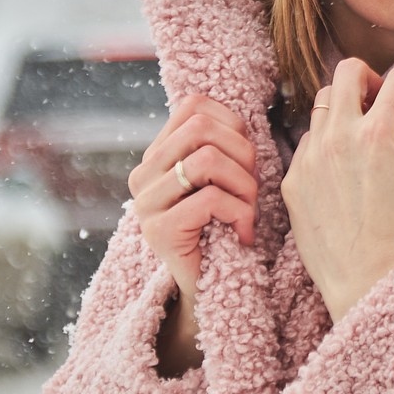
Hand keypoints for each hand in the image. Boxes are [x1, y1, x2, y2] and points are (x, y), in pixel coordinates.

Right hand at [128, 95, 258, 303]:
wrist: (208, 288)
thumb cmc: (223, 227)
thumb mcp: (220, 179)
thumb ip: (220, 145)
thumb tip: (243, 116)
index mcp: (156, 154)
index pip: (194, 106)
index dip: (232, 124)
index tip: (244, 159)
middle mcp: (142, 173)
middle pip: (201, 127)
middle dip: (242, 153)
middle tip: (250, 187)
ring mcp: (146, 203)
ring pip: (207, 159)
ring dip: (244, 185)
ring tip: (248, 210)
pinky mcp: (159, 231)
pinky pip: (210, 199)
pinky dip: (240, 213)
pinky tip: (242, 232)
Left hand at [281, 58, 393, 322]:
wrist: (366, 284)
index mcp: (380, 134)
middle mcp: (340, 137)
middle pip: (347, 70)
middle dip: (369, 78)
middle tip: (379, 101)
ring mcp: (311, 157)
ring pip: (322, 104)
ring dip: (343, 109)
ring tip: (357, 136)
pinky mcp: (293, 179)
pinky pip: (306, 142)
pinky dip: (324, 144)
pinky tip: (338, 170)